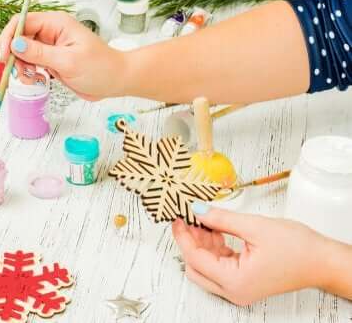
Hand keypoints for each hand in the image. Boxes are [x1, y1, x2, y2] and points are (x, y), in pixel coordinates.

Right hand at [0, 12, 126, 100]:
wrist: (116, 81)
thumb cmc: (101, 68)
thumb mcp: (68, 61)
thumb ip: (40, 53)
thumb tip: (15, 44)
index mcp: (56, 24)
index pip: (22, 22)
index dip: (9, 37)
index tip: (4, 56)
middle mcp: (52, 33)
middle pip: (19, 38)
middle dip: (15, 55)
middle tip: (18, 72)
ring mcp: (51, 47)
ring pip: (23, 53)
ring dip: (22, 67)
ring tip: (33, 78)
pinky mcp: (53, 61)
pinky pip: (32, 64)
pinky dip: (30, 73)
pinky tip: (38, 79)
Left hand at [172, 202, 345, 304]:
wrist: (323, 261)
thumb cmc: (298, 248)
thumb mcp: (254, 226)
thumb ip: (221, 219)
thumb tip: (198, 211)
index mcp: (234, 281)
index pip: (195, 258)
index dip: (183, 236)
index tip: (178, 218)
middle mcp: (233, 290)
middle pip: (196, 267)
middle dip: (190, 242)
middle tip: (189, 219)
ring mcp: (238, 288)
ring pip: (206, 267)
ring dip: (202, 244)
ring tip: (205, 221)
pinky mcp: (243, 282)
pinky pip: (219, 266)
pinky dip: (215, 249)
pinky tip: (216, 231)